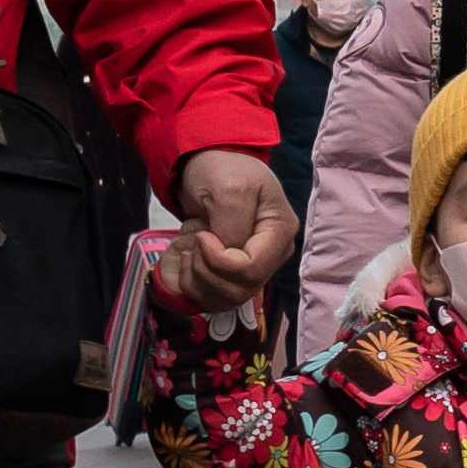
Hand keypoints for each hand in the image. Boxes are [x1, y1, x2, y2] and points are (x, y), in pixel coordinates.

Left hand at [159, 150, 296, 314]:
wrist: (209, 166)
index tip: (202, 234)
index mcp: (279, 233)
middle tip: (193, 240)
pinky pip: (211, 299)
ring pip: (224, 301)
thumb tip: (228, 254)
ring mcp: (253, 270)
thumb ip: (232, 224)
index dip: (218, 260)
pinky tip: (187, 259)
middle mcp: (271, 258)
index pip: (251, 270)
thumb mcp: (229, 187)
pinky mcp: (233, 277)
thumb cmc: (222, 169)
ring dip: (194, 278)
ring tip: (189, 247)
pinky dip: (189, 284)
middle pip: (238, 290)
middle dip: (204, 270)